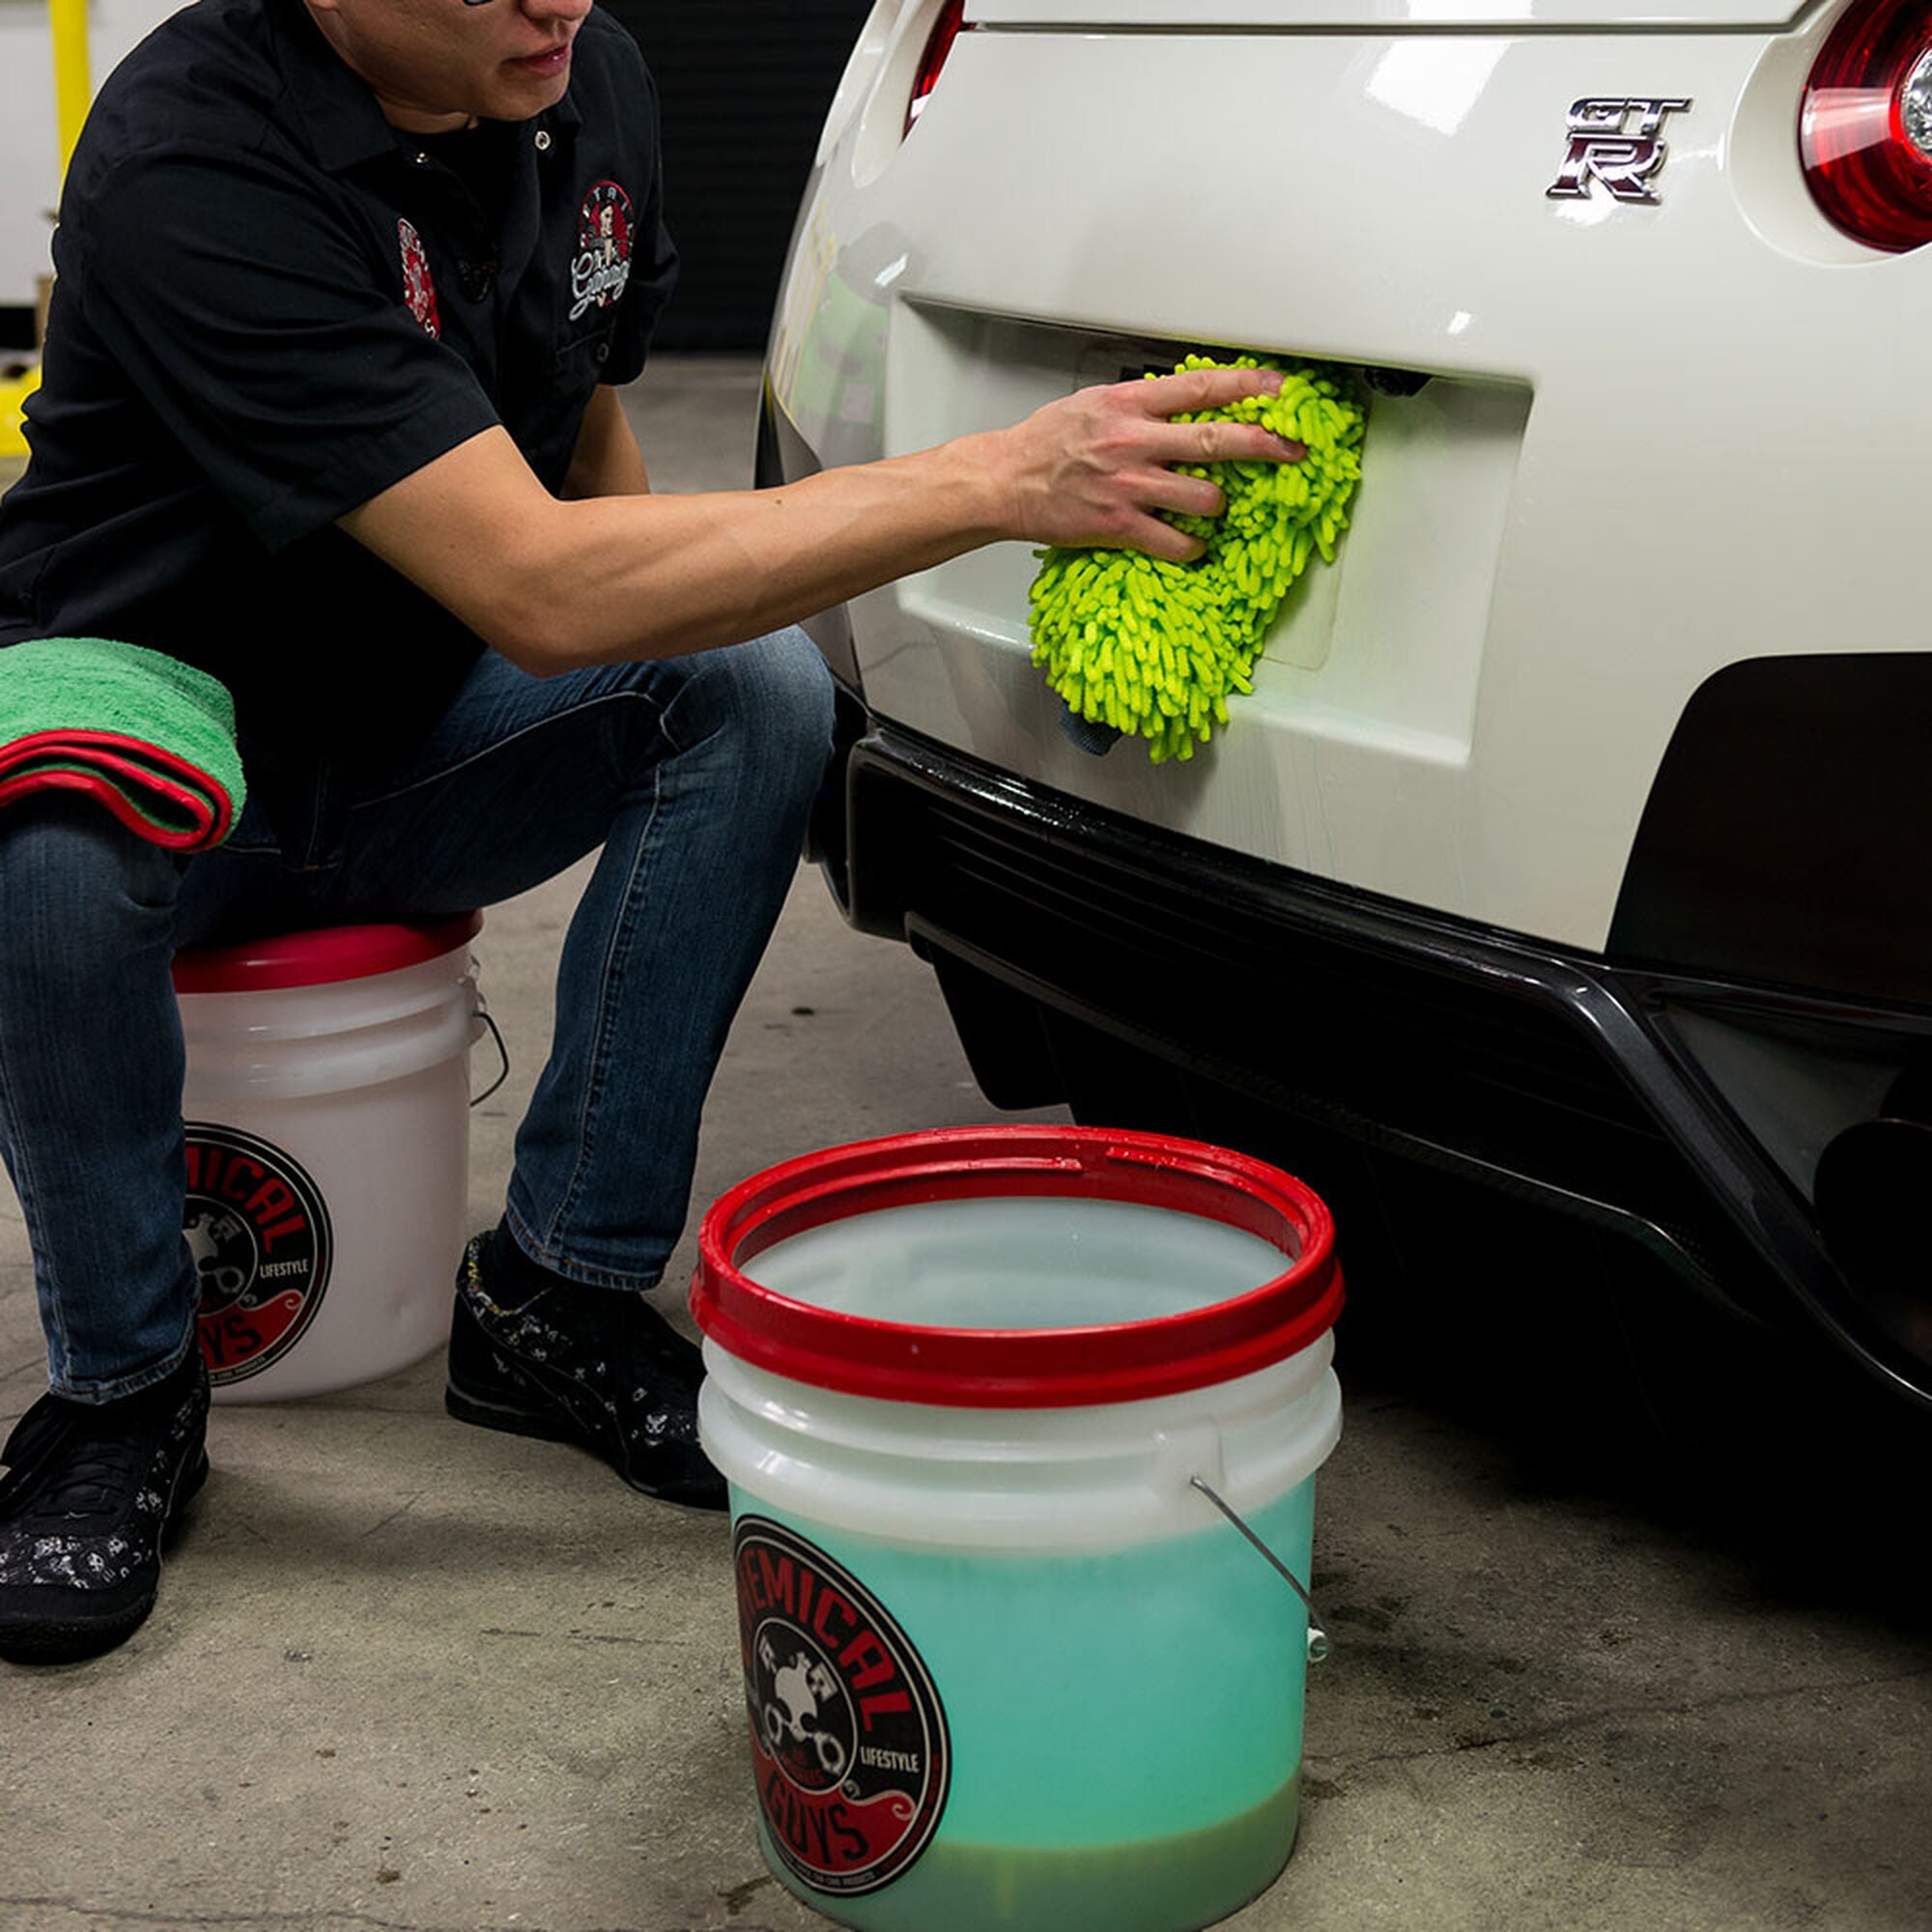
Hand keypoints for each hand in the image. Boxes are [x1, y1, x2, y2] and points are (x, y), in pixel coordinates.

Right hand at [989, 364, 1306, 562]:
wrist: (1003, 481)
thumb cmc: (1045, 443)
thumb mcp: (1094, 404)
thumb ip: (1140, 404)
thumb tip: (1184, 403)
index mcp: (1129, 403)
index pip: (1202, 388)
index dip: (1248, 386)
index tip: (1282, 388)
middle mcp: (1134, 441)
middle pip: (1217, 440)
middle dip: (1265, 446)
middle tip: (1294, 450)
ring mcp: (1129, 486)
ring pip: (1205, 497)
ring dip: (1218, 504)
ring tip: (1211, 505)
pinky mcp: (1119, 526)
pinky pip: (1177, 542)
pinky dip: (1192, 546)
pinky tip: (1191, 544)